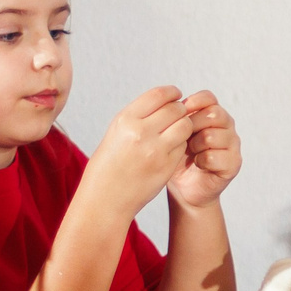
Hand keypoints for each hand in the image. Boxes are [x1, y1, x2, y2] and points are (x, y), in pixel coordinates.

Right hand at [85, 86, 196, 217]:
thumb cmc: (109, 163)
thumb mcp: (117, 132)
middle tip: (178, 114)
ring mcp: (155, 151)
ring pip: (184, 126)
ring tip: (176, 130)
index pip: (159, 94)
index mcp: (125, 120)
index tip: (176, 95)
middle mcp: (140, 133)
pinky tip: (171, 148)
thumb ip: (140, 115)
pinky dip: (181, 143)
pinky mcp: (166, 166)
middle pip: (175, 109)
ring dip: (184, 125)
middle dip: (180, 110)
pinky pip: (183, 146)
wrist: (105, 198)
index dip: (172, 92)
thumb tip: (166, 100)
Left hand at [167, 91, 242, 208]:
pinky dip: (201, 161)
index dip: (194, 102)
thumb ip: (177, 119)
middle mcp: (227, 126)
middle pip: (214, 114)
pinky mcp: (234, 163)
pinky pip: (214, 156)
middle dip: (192, 125)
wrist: (184, 187)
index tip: (180, 111)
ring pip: (212, 136)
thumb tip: (172, 105)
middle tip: (182, 137)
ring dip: (195, 145)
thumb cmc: (178, 157)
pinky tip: (197, 164)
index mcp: (214, 114)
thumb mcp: (175, 134)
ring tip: (190, 152)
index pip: (209, 98)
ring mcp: (233, 145)